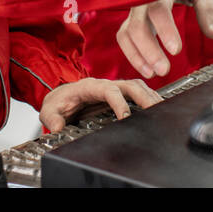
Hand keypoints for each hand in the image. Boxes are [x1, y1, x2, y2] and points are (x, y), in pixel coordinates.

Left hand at [39, 77, 162, 131]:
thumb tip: (58, 126)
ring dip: (150, 96)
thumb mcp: (49, 111)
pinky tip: (159, 107)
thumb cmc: (58, 103)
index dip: (119, 102)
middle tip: (155, 110)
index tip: (125, 117)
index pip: (108, 90)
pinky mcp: (120, 95)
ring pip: (137, 86)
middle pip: (129, 85)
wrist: (61, 98)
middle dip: (143, 96)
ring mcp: (114, 88)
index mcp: (89, 87)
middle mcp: (104, 84)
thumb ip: (52, 118)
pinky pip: (138, 92)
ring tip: (163, 109)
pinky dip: (150, 97)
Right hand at [116, 0, 212, 79]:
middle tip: (165, 70)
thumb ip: (206, 9)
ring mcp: (134, 10)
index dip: (165, 30)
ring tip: (154, 74)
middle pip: (138, 25)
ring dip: (138, 56)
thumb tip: (212, 34)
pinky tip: (147, 70)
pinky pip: (124, 38)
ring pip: (127, 34)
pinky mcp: (130, 20)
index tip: (176, 50)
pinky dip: (132, 55)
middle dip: (150, 50)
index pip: (158, 9)